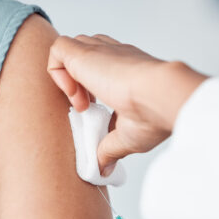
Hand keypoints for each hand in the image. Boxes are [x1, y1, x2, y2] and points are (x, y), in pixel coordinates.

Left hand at [48, 34, 206, 174]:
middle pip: (84, 54)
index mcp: (128, 70)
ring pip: (70, 49)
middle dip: (77, 81)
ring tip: (81, 104)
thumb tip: (104, 169)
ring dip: (67, 78)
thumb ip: (110, 149)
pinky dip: (57, 72)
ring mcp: (100, 51)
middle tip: (86, 108)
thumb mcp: (127, 137)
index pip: (102, 68)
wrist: (162, 97)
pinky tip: (73, 96)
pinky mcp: (84, 52)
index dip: (91, 89)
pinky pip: (57, 50)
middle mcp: (114, 55)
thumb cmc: (154, 115)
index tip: (95, 112)